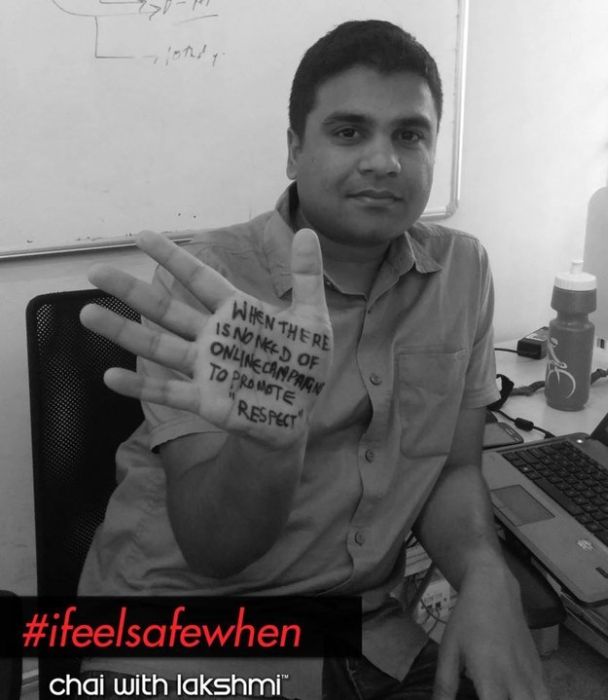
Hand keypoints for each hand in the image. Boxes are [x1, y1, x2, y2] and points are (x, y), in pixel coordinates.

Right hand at [80, 229, 332, 448]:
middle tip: (95, 273)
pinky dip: (139, 386)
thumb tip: (306, 231)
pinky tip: (110, 377)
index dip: (172, 258)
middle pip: (165, 309)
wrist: (298, 414)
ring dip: (123, 332)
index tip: (141, 235)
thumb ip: (307, 278)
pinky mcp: (205, 400)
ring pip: (157, 346)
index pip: (199, 279)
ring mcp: (205, 369)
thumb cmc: (301, 366)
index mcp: (237, 314)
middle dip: (131, 291)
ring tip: (88, 314)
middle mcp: (213, 338)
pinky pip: (168, 391)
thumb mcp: (312, 319)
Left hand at [433, 562, 550, 699]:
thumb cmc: (467, 618)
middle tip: (490, 698)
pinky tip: (519, 695)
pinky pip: (545, 695)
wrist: (494, 589)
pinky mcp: (540, 668)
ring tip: (505, 696)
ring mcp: (532, 675)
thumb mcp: (449, 648)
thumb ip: (445, 683)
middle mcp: (516, 680)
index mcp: (490, 677)